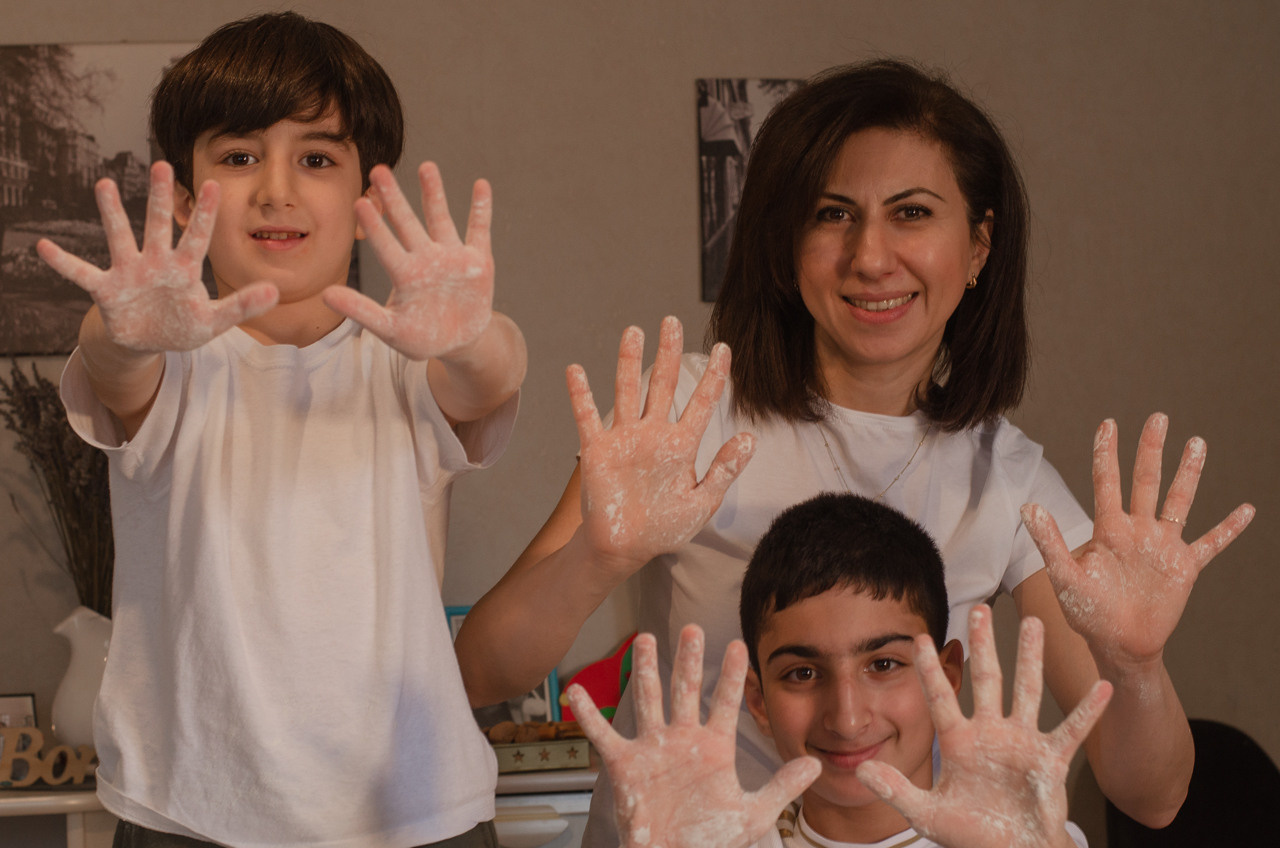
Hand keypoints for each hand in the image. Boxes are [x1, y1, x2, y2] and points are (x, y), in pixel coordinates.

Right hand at [36, 161, 277, 351]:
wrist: (148, 343)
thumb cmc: (182, 325)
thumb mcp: (214, 321)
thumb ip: (242, 307)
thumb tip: (275, 293)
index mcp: (185, 269)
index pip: (197, 236)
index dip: (204, 212)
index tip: (213, 182)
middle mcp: (156, 262)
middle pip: (157, 225)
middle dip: (158, 197)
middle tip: (161, 164)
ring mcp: (129, 272)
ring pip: (120, 237)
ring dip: (112, 214)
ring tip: (104, 184)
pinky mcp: (106, 289)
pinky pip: (81, 273)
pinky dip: (63, 262)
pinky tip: (42, 246)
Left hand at [323, 162, 493, 360]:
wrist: (459, 342)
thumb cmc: (421, 337)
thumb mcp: (390, 329)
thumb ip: (361, 311)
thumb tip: (325, 295)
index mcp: (405, 275)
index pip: (386, 246)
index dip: (374, 226)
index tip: (360, 202)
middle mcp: (425, 259)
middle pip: (408, 223)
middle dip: (395, 198)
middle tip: (378, 170)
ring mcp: (452, 258)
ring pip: (440, 219)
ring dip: (434, 193)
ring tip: (426, 166)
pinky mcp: (478, 261)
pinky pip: (479, 230)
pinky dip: (481, 209)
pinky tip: (481, 185)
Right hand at [568, 625, 819, 847]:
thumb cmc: (711, 842)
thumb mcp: (752, 814)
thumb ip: (782, 787)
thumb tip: (816, 765)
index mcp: (714, 748)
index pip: (726, 702)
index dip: (732, 675)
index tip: (739, 644)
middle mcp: (683, 741)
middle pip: (685, 690)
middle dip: (688, 659)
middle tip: (690, 628)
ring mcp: (652, 750)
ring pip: (648, 700)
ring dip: (645, 670)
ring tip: (644, 638)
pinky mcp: (625, 766)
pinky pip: (602, 735)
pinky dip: (588, 714)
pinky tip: (577, 690)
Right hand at [569, 317, 755, 574]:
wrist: (623, 549)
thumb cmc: (664, 530)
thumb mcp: (702, 502)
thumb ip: (725, 470)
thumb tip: (750, 437)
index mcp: (681, 446)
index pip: (701, 402)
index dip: (715, 376)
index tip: (725, 348)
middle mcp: (653, 435)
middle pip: (663, 384)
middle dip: (669, 352)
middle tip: (672, 320)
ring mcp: (624, 439)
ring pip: (628, 390)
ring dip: (630, 361)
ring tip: (634, 330)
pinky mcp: (597, 450)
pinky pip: (587, 417)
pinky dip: (581, 395)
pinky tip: (576, 370)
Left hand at [857, 606, 1110, 847]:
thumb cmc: (971, 834)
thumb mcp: (926, 813)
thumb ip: (895, 790)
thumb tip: (861, 767)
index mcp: (959, 742)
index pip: (940, 697)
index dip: (929, 669)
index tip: (919, 637)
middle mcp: (990, 733)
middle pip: (986, 679)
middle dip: (983, 645)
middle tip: (980, 608)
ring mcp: (1021, 743)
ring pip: (1026, 691)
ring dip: (1030, 659)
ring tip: (1034, 623)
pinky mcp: (1049, 760)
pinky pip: (1071, 731)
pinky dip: (1087, 711)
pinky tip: (1102, 687)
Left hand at [1021, 413, 1254, 667]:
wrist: (1119, 644)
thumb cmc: (1087, 613)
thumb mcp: (1065, 576)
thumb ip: (1050, 541)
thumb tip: (1029, 506)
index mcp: (1108, 529)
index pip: (1107, 481)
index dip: (1107, 452)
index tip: (1108, 422)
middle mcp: (1137, 530)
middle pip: (1146, 480)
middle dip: (1151, 449)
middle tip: (1158, 417)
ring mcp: (1162, 546)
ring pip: (1178, 501)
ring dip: (1188, 474)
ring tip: (1197, 443)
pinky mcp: (1184, 567)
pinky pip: (1211, 543)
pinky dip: (1229, 528)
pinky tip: (1247, 510)